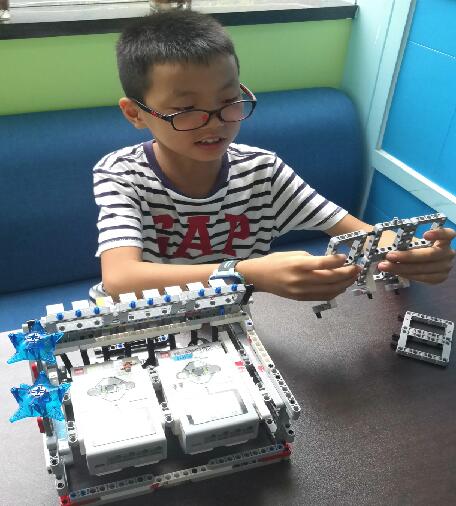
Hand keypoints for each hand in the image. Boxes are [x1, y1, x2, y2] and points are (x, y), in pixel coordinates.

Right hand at [238, 251, 359, 300]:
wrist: (258, 277)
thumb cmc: (276, 261)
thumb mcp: (294, 253)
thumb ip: (312, 259)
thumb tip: (330, 263)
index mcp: (299, 264)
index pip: (323, 264)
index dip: (338, 261)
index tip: (346, 257)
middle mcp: (301, 279)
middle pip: (330, 278)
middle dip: (346, 273)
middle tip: (356, 268)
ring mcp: (302, 291)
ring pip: (329, 290)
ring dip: (344, 284)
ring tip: (352, 278)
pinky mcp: (301, 299)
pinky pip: (323, 297)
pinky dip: (335, 292)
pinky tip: (341, 287)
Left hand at [377, 227, 455, 283]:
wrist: (418, 261)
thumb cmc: (411, 246)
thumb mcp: (408, 241)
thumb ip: (402, 241)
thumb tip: (381, 243)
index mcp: (444, 239)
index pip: (448, 234)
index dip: (438, 234)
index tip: (424, 235)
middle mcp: (448, 253)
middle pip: (430, 255)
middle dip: (407, 256)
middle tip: (389, 256)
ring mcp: (445, 266)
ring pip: (424, 269)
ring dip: (402, 268)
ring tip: (385, 266)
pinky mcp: (439, 278)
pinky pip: (423, 278)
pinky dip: (408, 275)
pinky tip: (395, 272)